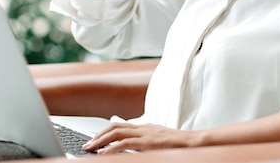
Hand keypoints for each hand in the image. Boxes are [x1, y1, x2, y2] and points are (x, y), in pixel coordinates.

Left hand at [83, 122, 199, 153]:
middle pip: (113, 127)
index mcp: (143, 127)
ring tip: (90, 149)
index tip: (94, 140)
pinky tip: (104, 154)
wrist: (192, 142)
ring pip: (116, 133)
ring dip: (100, 141)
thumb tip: (132, 145)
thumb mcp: (158, 139)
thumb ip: (145, 140)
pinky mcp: (147, 142)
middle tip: (87, 145)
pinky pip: (125, 144)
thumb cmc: (177, 144)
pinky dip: (112, 149)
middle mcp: (141, 128)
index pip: (118, 124)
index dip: (104, 132)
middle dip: (98, 136)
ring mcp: (144, 134)